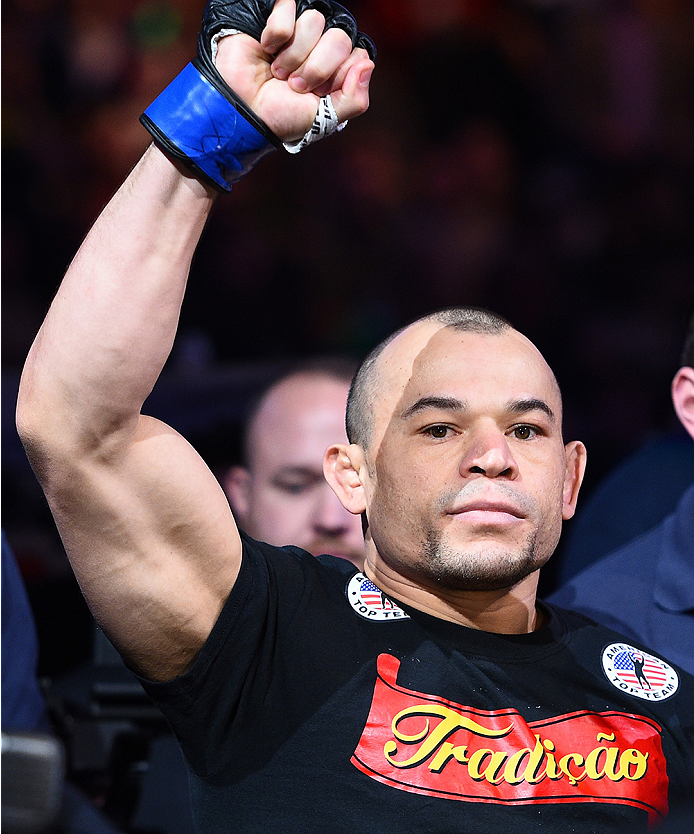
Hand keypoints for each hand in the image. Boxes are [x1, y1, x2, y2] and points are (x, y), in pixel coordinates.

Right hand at [215, 0, 373, 141]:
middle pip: (340, 38)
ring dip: (293, 56)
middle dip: (315, 69)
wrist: (242, 110)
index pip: (357, 54)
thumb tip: (368, 64)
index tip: (317, 94)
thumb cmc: (281, 116)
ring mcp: (300, 30)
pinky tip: (266, 50)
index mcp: (338, 69)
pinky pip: (288, 9)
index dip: (337, 76)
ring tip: (278, 72)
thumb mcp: (324, 119)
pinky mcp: (276, 16)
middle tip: (294, 85)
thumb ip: (354, 100)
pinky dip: (276, 36)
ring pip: (314, 22)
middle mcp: (322, 46)